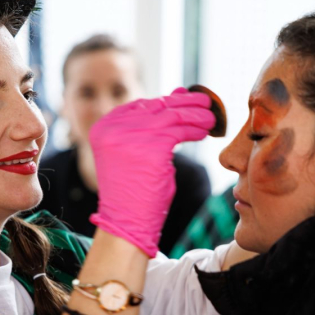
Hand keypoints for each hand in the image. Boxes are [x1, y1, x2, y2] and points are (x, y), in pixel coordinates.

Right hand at [89, 88, 214, 256]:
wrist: (126, 222)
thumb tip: (178, 92)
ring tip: (211, 119)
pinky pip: (179, 131)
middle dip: (184, 103)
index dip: (166, 100)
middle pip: (156, 107)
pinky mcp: (151, 148)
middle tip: (205, 102)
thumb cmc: (132, 190)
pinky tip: (204, 133)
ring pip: (171, 116)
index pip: (140, 105)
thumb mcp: (135, 151)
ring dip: (195, 116)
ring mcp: (130, 136)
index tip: (186, 99)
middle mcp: (113, 129)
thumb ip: (151, 124)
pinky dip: (195, 130)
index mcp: (103, 128)